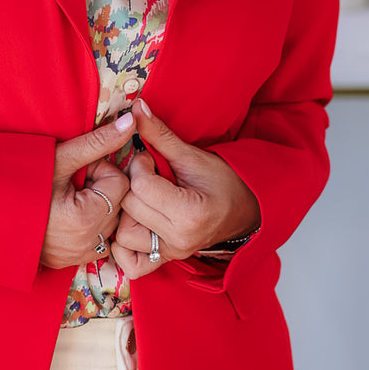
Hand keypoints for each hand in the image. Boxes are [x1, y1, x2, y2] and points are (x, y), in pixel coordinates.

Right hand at [40, 114, 132, 270]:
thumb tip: (132, 121)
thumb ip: (98, 141)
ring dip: (99, 207)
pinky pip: (100, 241)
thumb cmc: (22, 182)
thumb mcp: (60, 158)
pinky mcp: (73, 261)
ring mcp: (80, 255)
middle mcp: (87, 243)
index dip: (101, 170)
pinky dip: (92, 227)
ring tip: (70, 198)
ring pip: (111, 223)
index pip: (120, 183)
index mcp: (85, 218)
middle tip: (74, 182)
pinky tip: (70, 216)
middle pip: (119, 204)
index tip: (79, 169)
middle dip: (102, 188)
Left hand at [111, 99, 260, 279]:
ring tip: (142, 199)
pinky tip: (135, 224)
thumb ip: (160, 135)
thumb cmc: (224, 181)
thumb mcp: (193, 156)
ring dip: (126, 213)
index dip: (140, 166)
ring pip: (124, 234)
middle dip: (131, 186)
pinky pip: (131, 263)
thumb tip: (136, 107)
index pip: (141, 187)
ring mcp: (172, 253)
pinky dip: (125, 246)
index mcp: (190, 214)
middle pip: (129, 208)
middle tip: (146, 176)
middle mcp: (180, 240)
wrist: (244, 209)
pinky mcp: (165, 260)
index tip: (150, 160)